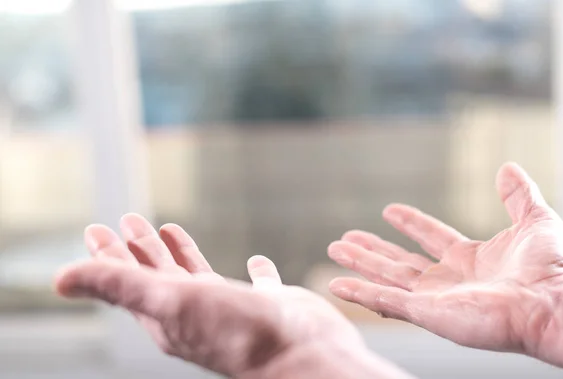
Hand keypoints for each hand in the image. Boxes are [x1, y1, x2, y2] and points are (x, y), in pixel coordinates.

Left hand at [55, 214, 408, 378]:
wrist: (302, 354)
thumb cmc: (237, 331)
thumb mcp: (170, 301)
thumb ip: (118, 285)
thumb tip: (59, 278)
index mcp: (165, 315)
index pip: (125, 281)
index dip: (107, 256)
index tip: (96, 228)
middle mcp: (194, 313)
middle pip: (156, 276)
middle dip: (139, 248)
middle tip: (127, 219)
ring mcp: (231, 310)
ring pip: (198, 276)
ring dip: (181, 253)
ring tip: (171, 227)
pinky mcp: (267, 304)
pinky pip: (255, 282)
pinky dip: (254, 269)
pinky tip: (256, 261)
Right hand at [328, 162, 562, 372]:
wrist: (555, 303)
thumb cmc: (553, 269)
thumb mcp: (534, 219)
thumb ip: (517, 195)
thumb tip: (507, 167)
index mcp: (470, 259)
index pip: (431, 237)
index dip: (410, 223)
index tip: (388, 209)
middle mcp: (448, 281)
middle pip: (399, 262)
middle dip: (372, 249)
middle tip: (345, 236)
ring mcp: (435, 299)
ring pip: (386, 278)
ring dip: (359, 265)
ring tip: (335, 250)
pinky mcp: (426, 313)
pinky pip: (385, 301)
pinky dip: (359, 293)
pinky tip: (337, 284)